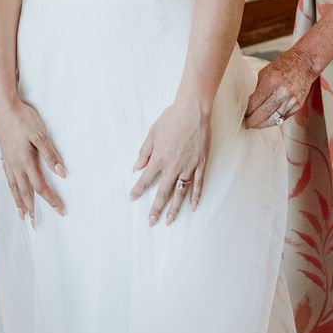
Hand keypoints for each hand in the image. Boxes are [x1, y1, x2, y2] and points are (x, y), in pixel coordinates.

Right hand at [0, 98, 65, 223]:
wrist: (3, 107)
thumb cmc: (23, 118)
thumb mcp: (40, 134)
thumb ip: (51, 154)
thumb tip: (62, 174)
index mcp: (26, 162)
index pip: (41, 187)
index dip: (51, 200)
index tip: (61, 211)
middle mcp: (15, 165)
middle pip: (25, 193)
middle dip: (32, 210)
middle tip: (35, 226)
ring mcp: (8, 161)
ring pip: (15, 188)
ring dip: (20, 203)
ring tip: (22, 216)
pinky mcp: (5, 155)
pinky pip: (9, 178)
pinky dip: (12, 189)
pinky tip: (13, 190)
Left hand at [130, 99, 210, 226]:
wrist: (193, 111)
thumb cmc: (171, 119)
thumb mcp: (152, 133)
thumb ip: (144, 152)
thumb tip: (136, 168)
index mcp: (159, 158)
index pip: (145, 179)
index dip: (138, 190)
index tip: (132, 199)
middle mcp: (173, 166)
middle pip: (163, 192)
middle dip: (156, 209)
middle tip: (151, 222)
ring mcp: (188, 166)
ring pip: (180, 192)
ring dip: (174, 208)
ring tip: (170, 220)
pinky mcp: (200, 164)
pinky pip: (198, 184)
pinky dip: (195, 196)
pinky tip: (192, 207)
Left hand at [244, 48, 316, 128]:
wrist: (305, 63)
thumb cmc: (283, 65)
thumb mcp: (265, 73)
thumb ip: (258, 89)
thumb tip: (250, 104)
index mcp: (271, 82)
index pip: (254, 103)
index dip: (247, 111)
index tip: (241, 115)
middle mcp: (282, 92)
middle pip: (263, 114)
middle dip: (252, 121)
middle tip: (245, 124)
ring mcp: (291, 100)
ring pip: (273, 120)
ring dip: (262, 124)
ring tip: (255, 125)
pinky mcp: (297, 105)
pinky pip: (283, 118)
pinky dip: (274, 121)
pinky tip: (267, 120)